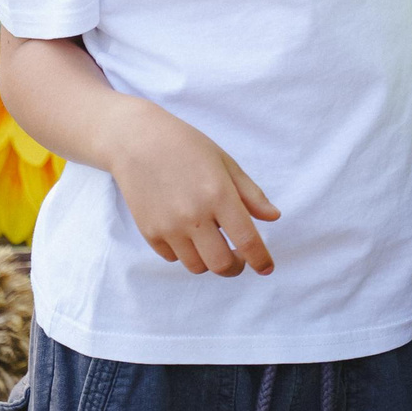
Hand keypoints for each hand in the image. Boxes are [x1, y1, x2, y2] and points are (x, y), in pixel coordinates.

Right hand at [106, 100, 280, 277]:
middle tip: (239, 257)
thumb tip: (274, 217)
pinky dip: (185, 253)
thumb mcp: (226, 163)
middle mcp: (193, 216)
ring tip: (213, 243)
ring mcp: (168, 227)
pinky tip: (188, 235)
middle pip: (221, 264)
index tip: (267, 268)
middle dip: (236, 267)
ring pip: (197, 266)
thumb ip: (251, 194)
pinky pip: (173, 258)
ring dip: (210, 261)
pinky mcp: (149, 232)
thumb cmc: (187, 147)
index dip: (260, 260)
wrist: (137, 142)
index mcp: (218, 195)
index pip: (246, 240)